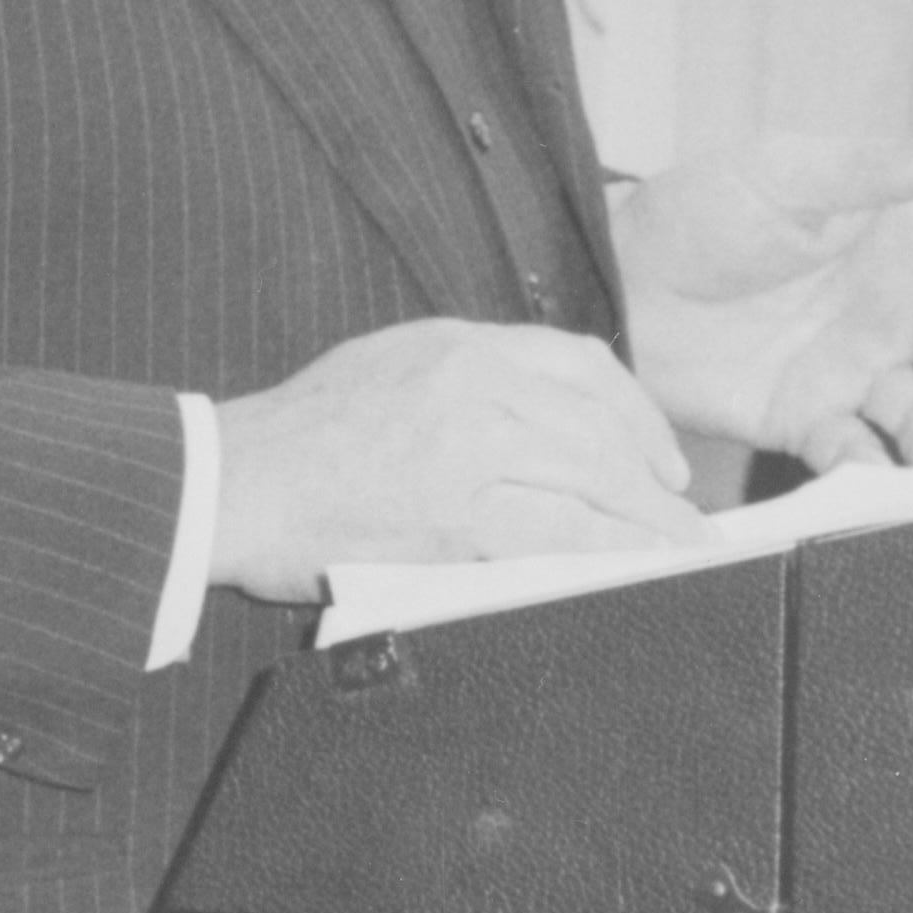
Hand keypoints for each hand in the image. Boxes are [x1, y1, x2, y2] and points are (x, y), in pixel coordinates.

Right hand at [212, 319, 709, 600]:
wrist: (230, 483)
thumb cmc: (297, 439)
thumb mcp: (388, 369)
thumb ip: (462, 384)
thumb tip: (531, 421)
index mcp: (458, 345)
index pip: (579, 364)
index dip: (635, 412)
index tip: (656, 455)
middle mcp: (475, 381)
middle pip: (600, 422)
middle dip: (654, 473)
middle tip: (682, 514)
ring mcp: (472, 446)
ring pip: (595, 475)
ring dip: (651, 517)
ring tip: (682, 547)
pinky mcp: (461, 514)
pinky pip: (564, 533)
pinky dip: (614, 551)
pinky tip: (640, 567)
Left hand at [611, 130, 912, 466]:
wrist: (615, 281)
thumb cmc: (696, 211)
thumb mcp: (784, 175)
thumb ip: (874, 171)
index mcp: (898, 240)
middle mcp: (890, 310)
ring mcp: (853, 371)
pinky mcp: (806, 423)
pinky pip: (854, 454)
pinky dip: (872, 470)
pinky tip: (876, 477)